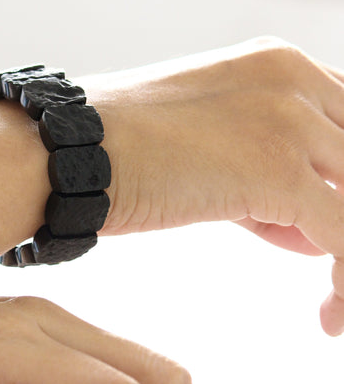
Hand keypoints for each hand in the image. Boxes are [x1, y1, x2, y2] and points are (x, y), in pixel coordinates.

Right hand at [85, 36, 343, 334]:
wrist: (67, 151)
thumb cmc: (123, 152)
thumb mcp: (210, 151)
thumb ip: (268, 182)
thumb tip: (308, 227)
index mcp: (278, 66)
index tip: (333, 233)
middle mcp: (293, 81)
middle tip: (335, 267)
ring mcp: (288, 120)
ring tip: (336, 303)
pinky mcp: (276, 170)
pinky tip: (329, 317)